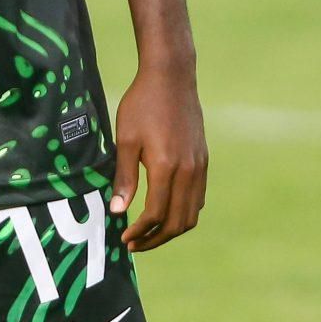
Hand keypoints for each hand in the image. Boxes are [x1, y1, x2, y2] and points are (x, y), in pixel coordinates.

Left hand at [112, 65, 207, 250]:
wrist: (171, 78)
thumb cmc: (142, 104)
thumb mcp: (125, 139)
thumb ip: (123, 177)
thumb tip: (117, 211)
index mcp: (166, 166)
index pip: (155, 214)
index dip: (139, 231)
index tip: (124, 238)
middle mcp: (188, 171)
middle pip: (177, 222)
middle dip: (155, 239)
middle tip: (134, 244)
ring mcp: (199, 166)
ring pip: (191, 214)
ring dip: (171, 230)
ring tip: (149, 233)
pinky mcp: (203, 161)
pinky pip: (198, 198)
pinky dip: (183, 213)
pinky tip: (165, 211)